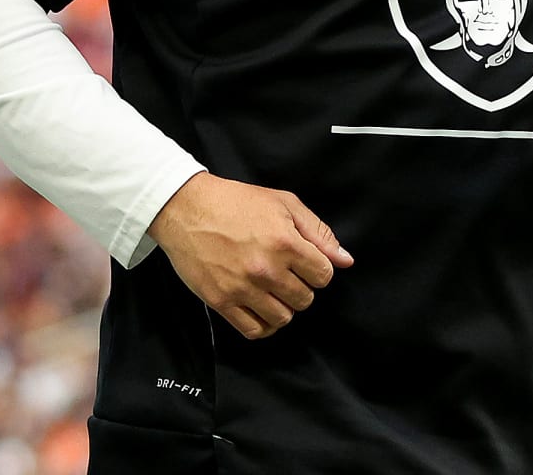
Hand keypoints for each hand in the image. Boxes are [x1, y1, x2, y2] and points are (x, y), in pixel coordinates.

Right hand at [146, 172, 353, 339]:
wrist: (187, 209)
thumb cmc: (236, 202)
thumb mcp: (284, 204)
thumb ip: (318, 232)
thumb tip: (345, 260)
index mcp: (285, 243)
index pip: (323, 276)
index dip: (319, 270)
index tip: (307, 264)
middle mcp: (266, 269)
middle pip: (305, 299)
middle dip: (302, 288)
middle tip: (288, 275)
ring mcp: (242, 289)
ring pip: (282, 318)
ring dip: (283, 307)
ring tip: (274, 291)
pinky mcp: (220, 301)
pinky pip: (253, 330)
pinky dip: (264, 325)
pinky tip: (261, 309)